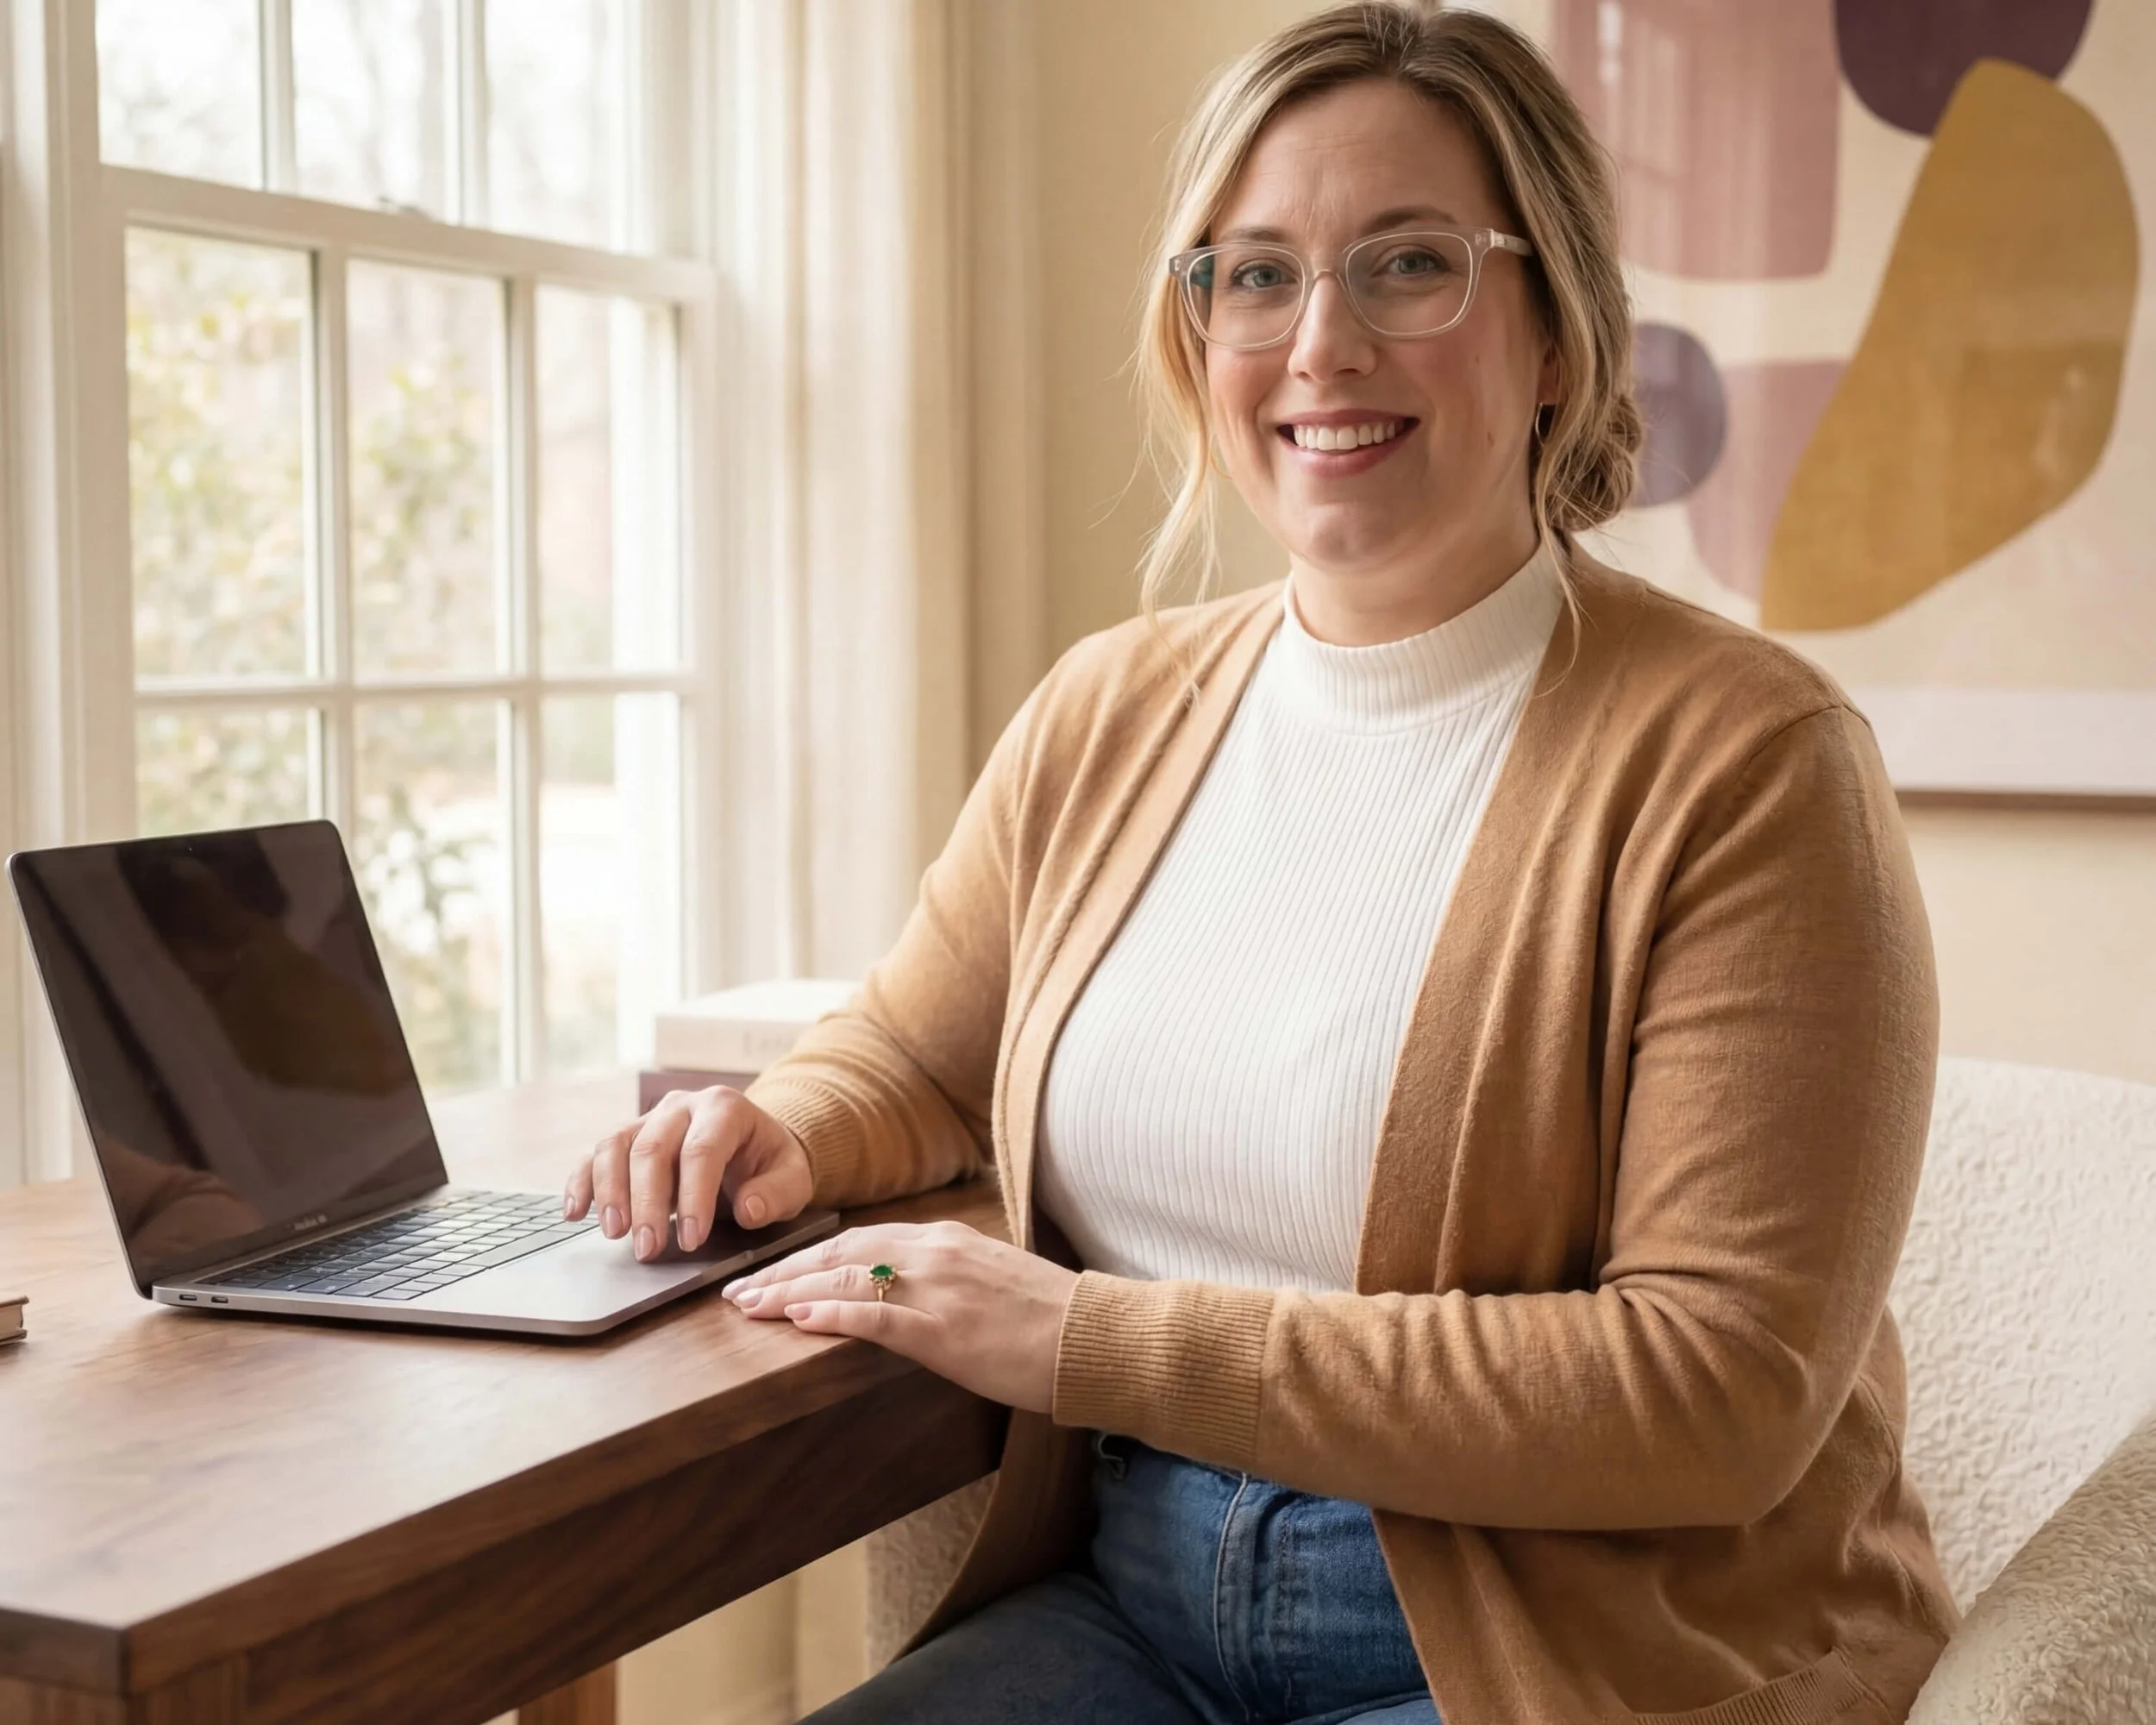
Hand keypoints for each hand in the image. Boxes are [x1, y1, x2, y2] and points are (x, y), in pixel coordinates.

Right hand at [563, 1087, 813, 1260]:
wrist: (753, 1143)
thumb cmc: (770, 1163)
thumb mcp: (792, 1177)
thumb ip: (777, 1193)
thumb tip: (749, 1209)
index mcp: (725, 1108)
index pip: (702, 1150)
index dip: (694, 1197)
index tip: (691, 1240)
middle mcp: (682, 1106)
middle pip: (651, 1149)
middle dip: (647, 1204)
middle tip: (648, 1250)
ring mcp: (649, 1119)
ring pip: (616, 1146)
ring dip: (609, 1192)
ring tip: (614, 1234)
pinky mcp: (628, 1137)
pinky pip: (595, 1155)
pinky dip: (580, 1182)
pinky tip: (574, 1212)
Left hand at [725, 1221, 1077, 1413]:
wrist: (1096, 1338)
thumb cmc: (1050, 1321)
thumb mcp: (991, 1283)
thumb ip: (944, 1279)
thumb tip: (902, 1293)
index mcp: (945, 1240)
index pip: (859, 1240)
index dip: (807, 1256)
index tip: (770, 1274)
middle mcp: (936, 1253)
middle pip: (840, 1253)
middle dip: (783, 1271)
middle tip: (738, 1293)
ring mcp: (940, 1289)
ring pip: (847, 1279)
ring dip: (790, 1292)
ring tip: (750, 1308)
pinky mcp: (946, 1331)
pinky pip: (877, 1316)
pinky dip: (832, 1313)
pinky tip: (799, 1319)